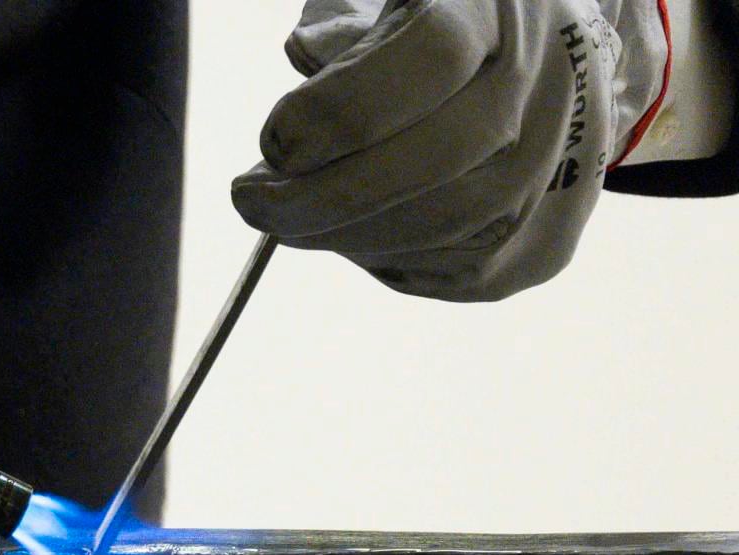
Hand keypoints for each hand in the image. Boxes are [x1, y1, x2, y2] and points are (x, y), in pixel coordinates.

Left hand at [232, 0, 673, 300]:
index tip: (274, 141)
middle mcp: (549, 86)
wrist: (554, 78)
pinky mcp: (542, 248)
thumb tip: (303, 54)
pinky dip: (376, 255)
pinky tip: (349, 230)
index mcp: (501, 7)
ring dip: (337, 235)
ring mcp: (558, 171)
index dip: (338, 112)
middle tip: (251, 200)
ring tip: (290, 215)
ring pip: (435, 230)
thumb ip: (349, 31)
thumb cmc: (445, 39)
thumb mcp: (395, 9)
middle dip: (318, 197)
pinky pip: (442, 272)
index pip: (432, 59)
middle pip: (434, 162)